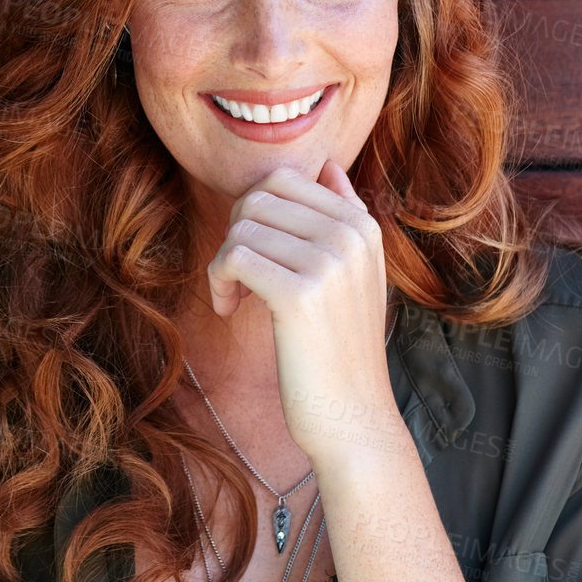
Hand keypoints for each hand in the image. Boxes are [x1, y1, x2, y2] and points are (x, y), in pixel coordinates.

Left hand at [206, 159, 402, 473]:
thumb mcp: (354, 275)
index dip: (255, 216)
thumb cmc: (339, 349)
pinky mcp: (300, 294)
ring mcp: (329, 263)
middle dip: (236, 234)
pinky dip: (218, 282)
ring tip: (237, 298)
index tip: (257, 257)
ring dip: (224, 263)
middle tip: (240, 277)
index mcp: (363, 226)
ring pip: (241, 227)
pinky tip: (230, 310)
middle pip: (257, 197)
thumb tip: (326, 163)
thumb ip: (342, 215)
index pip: (284, 179)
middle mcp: (351, 236)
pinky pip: (233, 257)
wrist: (352, 418)